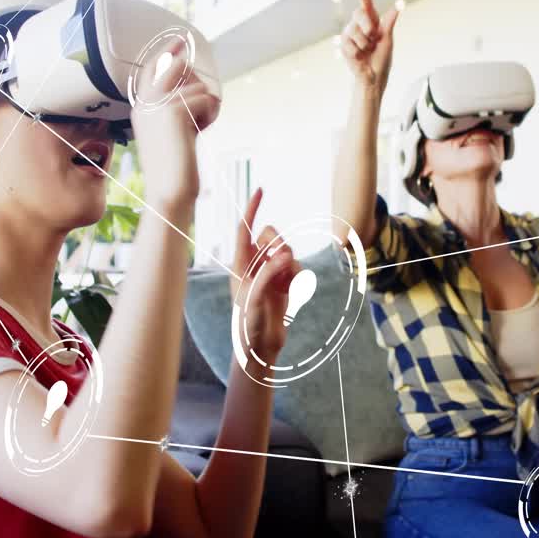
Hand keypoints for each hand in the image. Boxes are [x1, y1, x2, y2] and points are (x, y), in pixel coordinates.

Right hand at [130, 41, 220, 207]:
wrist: (169, 190)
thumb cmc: (175, 166)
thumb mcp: (172, 130)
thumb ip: (177, 107)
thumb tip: (194, 84)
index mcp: (141, 106)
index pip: (153, 68)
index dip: (169, 54)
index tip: (180, 42)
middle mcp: (146, 101)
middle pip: (179, 68)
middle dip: (198, 85)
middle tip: (201, 112)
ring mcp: (158, 104)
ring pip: (197, 85)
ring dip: (208, 105)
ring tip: (201, 127)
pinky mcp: (175, 111)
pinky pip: (205, 98)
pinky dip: (211, 113)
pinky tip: (203, 131)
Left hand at [230, 188, 300, 361]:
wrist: (260, 348)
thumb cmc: (248, 323)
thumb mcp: (255, 296)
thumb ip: (270, 272)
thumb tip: (287, 254)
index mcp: (239, 264)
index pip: (244, 229)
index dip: (252, 209)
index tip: (260, 190)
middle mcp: (255, 264)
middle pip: (271, 235)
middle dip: (280, 243)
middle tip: (284, 260)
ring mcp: (271, 273)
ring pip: (288, 251)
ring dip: (292, 266)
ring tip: (287, 287)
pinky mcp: (285, 283)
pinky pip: (299, 268)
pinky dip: (299, 278)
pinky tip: (294, 294)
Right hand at [341, 0, 399, 94]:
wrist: (373, 78)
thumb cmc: (382, 59)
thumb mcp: (388, 40)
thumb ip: (389, 23)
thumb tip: (398, 6)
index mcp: (372, 21)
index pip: (365, 0)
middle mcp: (359, 24)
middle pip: (359, 13)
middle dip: (368, 26)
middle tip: (373, 39)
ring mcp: (349, 34)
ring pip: (355, 31)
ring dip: (364, 44)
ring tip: (367, 51)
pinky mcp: (343, 45)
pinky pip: (350, 44)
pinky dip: (358, 53)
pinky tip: (359, 58)